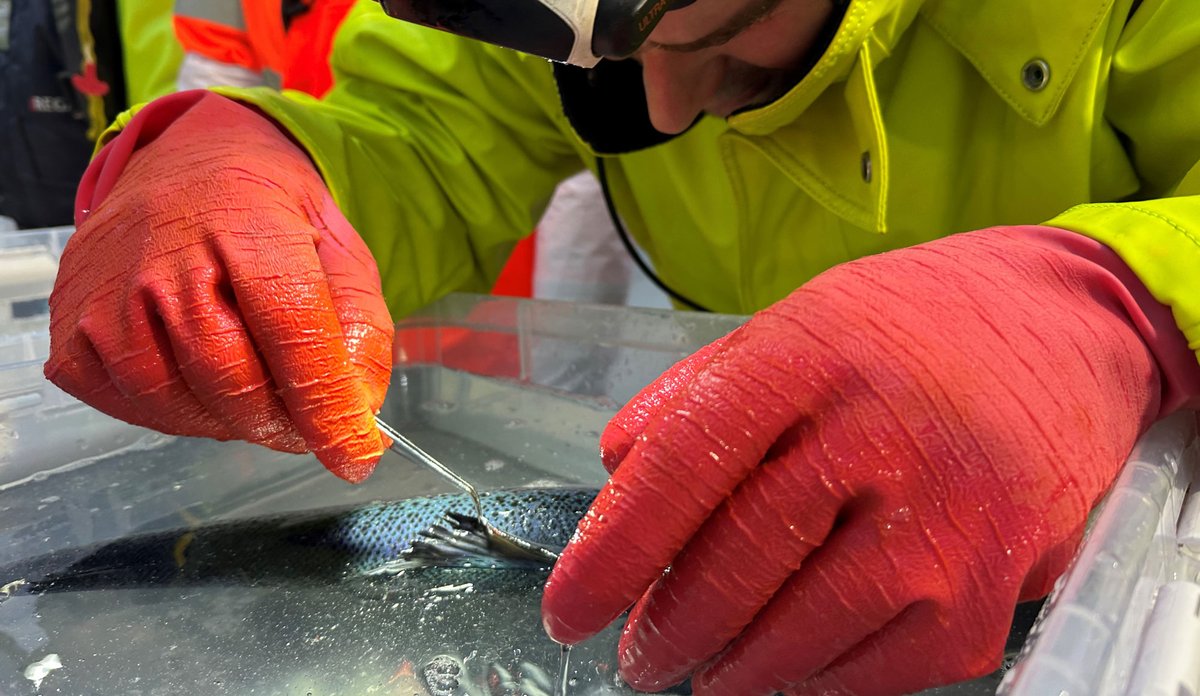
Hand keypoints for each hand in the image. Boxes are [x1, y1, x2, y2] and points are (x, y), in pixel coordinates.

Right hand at [45, 91, 392, 481]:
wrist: (186, 167)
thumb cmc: (269, 214)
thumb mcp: (339, 249)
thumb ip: (360, 329)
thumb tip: (358, 412)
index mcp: (245, 222)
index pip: (291, 330)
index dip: (325, 403)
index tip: (353, 451)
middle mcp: (163, 255)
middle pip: (231, 378)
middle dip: (282, 421)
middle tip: (307, 424)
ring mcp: (106, 295)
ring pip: (178, 404)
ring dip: (231, 422)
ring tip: (256, 393)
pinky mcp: (72, 331)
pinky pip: (130, 407)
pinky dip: (177, 416)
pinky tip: (201, 384)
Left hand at [542, 227, 1199, 693]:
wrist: (1066, 334)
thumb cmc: (909, 330)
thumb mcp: (794, 324)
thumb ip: (698, 394)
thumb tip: (617, 470)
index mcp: (808, 357)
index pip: (683, 466)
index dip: (613, 551)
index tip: (569, 610)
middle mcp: (879, 435)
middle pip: (738, 563)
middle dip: (668, 628)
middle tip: (637, 654)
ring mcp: (947, 518)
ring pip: (804, 632)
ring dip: (734, 670)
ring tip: (703, 670)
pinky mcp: (994, 584)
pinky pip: (882, 669)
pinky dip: (819, 682)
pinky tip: (789, 669)